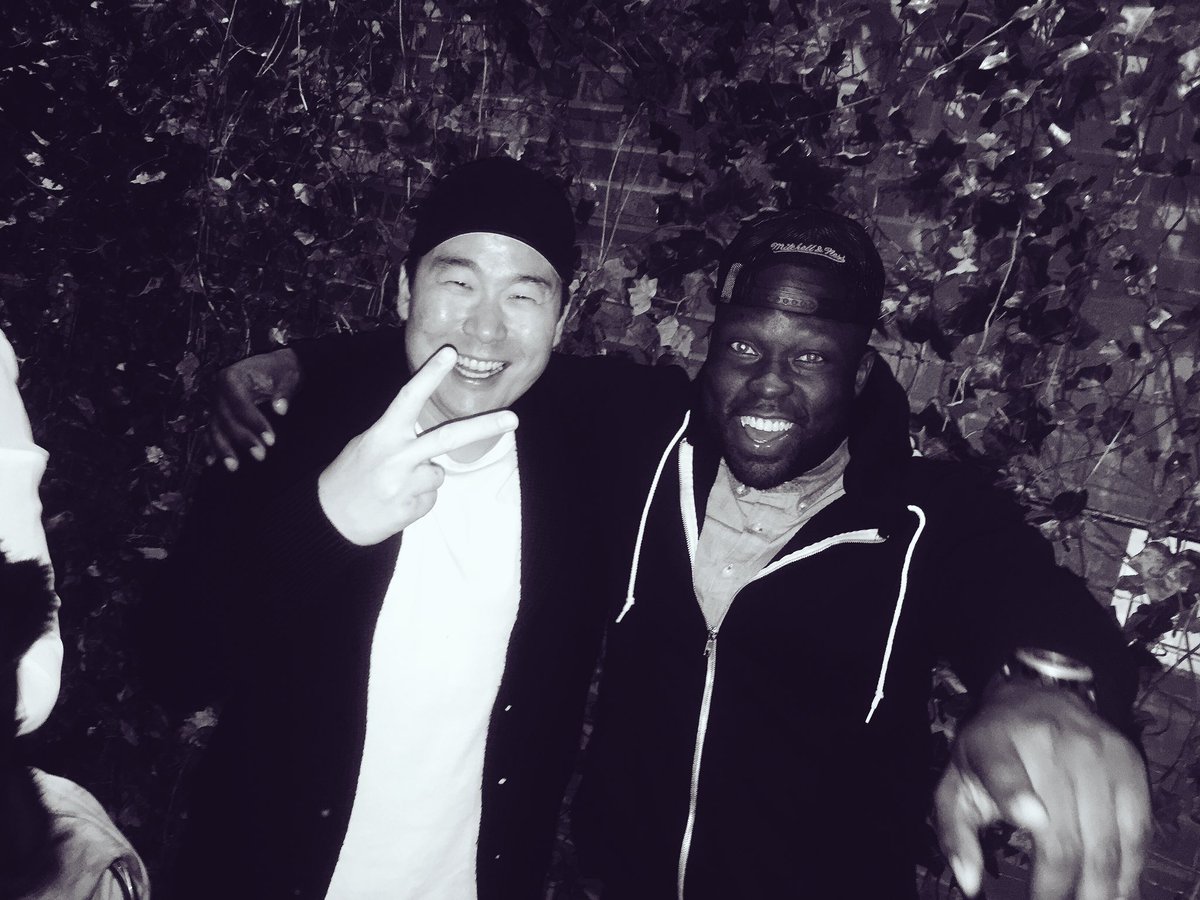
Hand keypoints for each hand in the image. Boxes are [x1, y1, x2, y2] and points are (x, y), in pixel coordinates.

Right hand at [207, 348, 301, 470]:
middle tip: (261, 455)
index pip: (241, 404)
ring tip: (234, 467)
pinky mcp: (215, 413)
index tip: (271, 440)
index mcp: (231, 378)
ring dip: (223, 449)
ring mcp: (214, 402)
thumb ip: (283, 394)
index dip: (255, 423)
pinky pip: (210, 430)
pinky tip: (210, 462)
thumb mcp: (286, 377)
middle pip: (226, 419)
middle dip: (243, 439)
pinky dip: (210, 446)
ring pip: (214, 428)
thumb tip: (281, 409)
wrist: (273, 368)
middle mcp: (217, 390)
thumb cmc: (280, 372)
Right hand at [317, 346, 517, 545]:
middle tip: (513, 419)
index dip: (429, 374)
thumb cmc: (350, 475)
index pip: (408, 397)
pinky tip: (396, 501)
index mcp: (382, 434)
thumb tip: (432, 440)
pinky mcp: (411, 509)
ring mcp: (404, 484)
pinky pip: (431, 497)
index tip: (450, 353)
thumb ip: (398, 435)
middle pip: (448, 437)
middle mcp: (396, 456)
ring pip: (439, 473)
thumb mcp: (367, 444)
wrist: (329, 521)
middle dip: (484, 426)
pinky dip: (419, 498)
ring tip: (396, 485)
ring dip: (425, 478)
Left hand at [935, 680, 1148, 899]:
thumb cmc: (990, 751)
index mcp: (994, 744)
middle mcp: (1048, 744)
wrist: (1034, 698)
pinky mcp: (1129, 764)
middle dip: (1060, 889)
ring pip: (1106, 842)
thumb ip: (955, 833)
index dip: (1016, 796)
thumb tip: (968, 882)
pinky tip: (1118, 890)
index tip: (1032, 822)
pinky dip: (1131, 869)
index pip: (1004, 772)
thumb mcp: (957, 782)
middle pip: (1063, 837)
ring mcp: (1095, 753)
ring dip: (1101, 889)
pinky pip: (1138, 830)